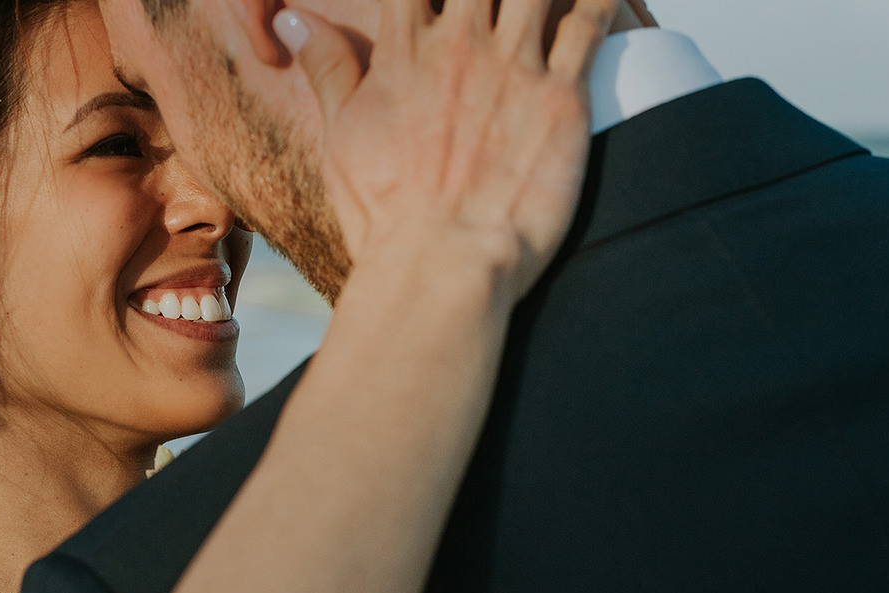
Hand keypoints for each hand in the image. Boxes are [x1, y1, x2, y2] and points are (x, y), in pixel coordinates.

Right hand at [275, 0, 616, 301]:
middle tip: (493, 5)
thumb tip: (294, 21)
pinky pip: (593, 21)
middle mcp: (462, 46)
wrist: (440, 270)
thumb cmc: (385, 218)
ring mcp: (515, 67)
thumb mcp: (342, 140)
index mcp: (405, 53)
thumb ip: (328, 70)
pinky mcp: (564, 98)